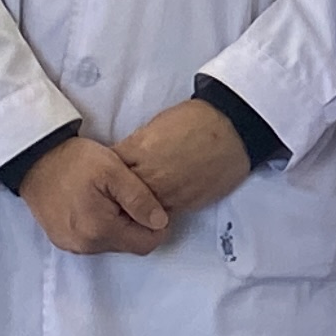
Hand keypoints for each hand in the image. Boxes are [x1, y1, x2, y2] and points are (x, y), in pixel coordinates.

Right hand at [17, 137, 171, 256]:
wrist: (34, 159)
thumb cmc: (76, 162)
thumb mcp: (114, 171)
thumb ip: (140, 198)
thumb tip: (161, 222)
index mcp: (100, 231)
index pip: (145, 244)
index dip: (156, 225)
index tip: (150, 203)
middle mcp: (84, 246)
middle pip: (128, 245)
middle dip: (136, 224)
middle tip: (127, 196)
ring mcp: (70, 245)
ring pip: (111, 243)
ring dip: (118, 225)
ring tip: (110, 198)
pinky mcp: (61, 240)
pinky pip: (93, 240)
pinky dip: (101, 226)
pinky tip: (95, 204)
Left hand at [114, 97, 254, 218]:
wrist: (234, 130)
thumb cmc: (196, 121)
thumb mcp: (155, 126)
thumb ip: (134, 147)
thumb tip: (121, 160)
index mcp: (138, 153)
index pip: (109, 171)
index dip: (104, 175)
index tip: (101, 178)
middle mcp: (149, 176)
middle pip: (119, 196)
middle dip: (115, 197)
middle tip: (110, 198)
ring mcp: (168, 193)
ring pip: (139, 210)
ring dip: (134, 209)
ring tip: (133, 205)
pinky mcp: (186, 204)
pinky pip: (162, 214)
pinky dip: (156, 212)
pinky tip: (156, 205)